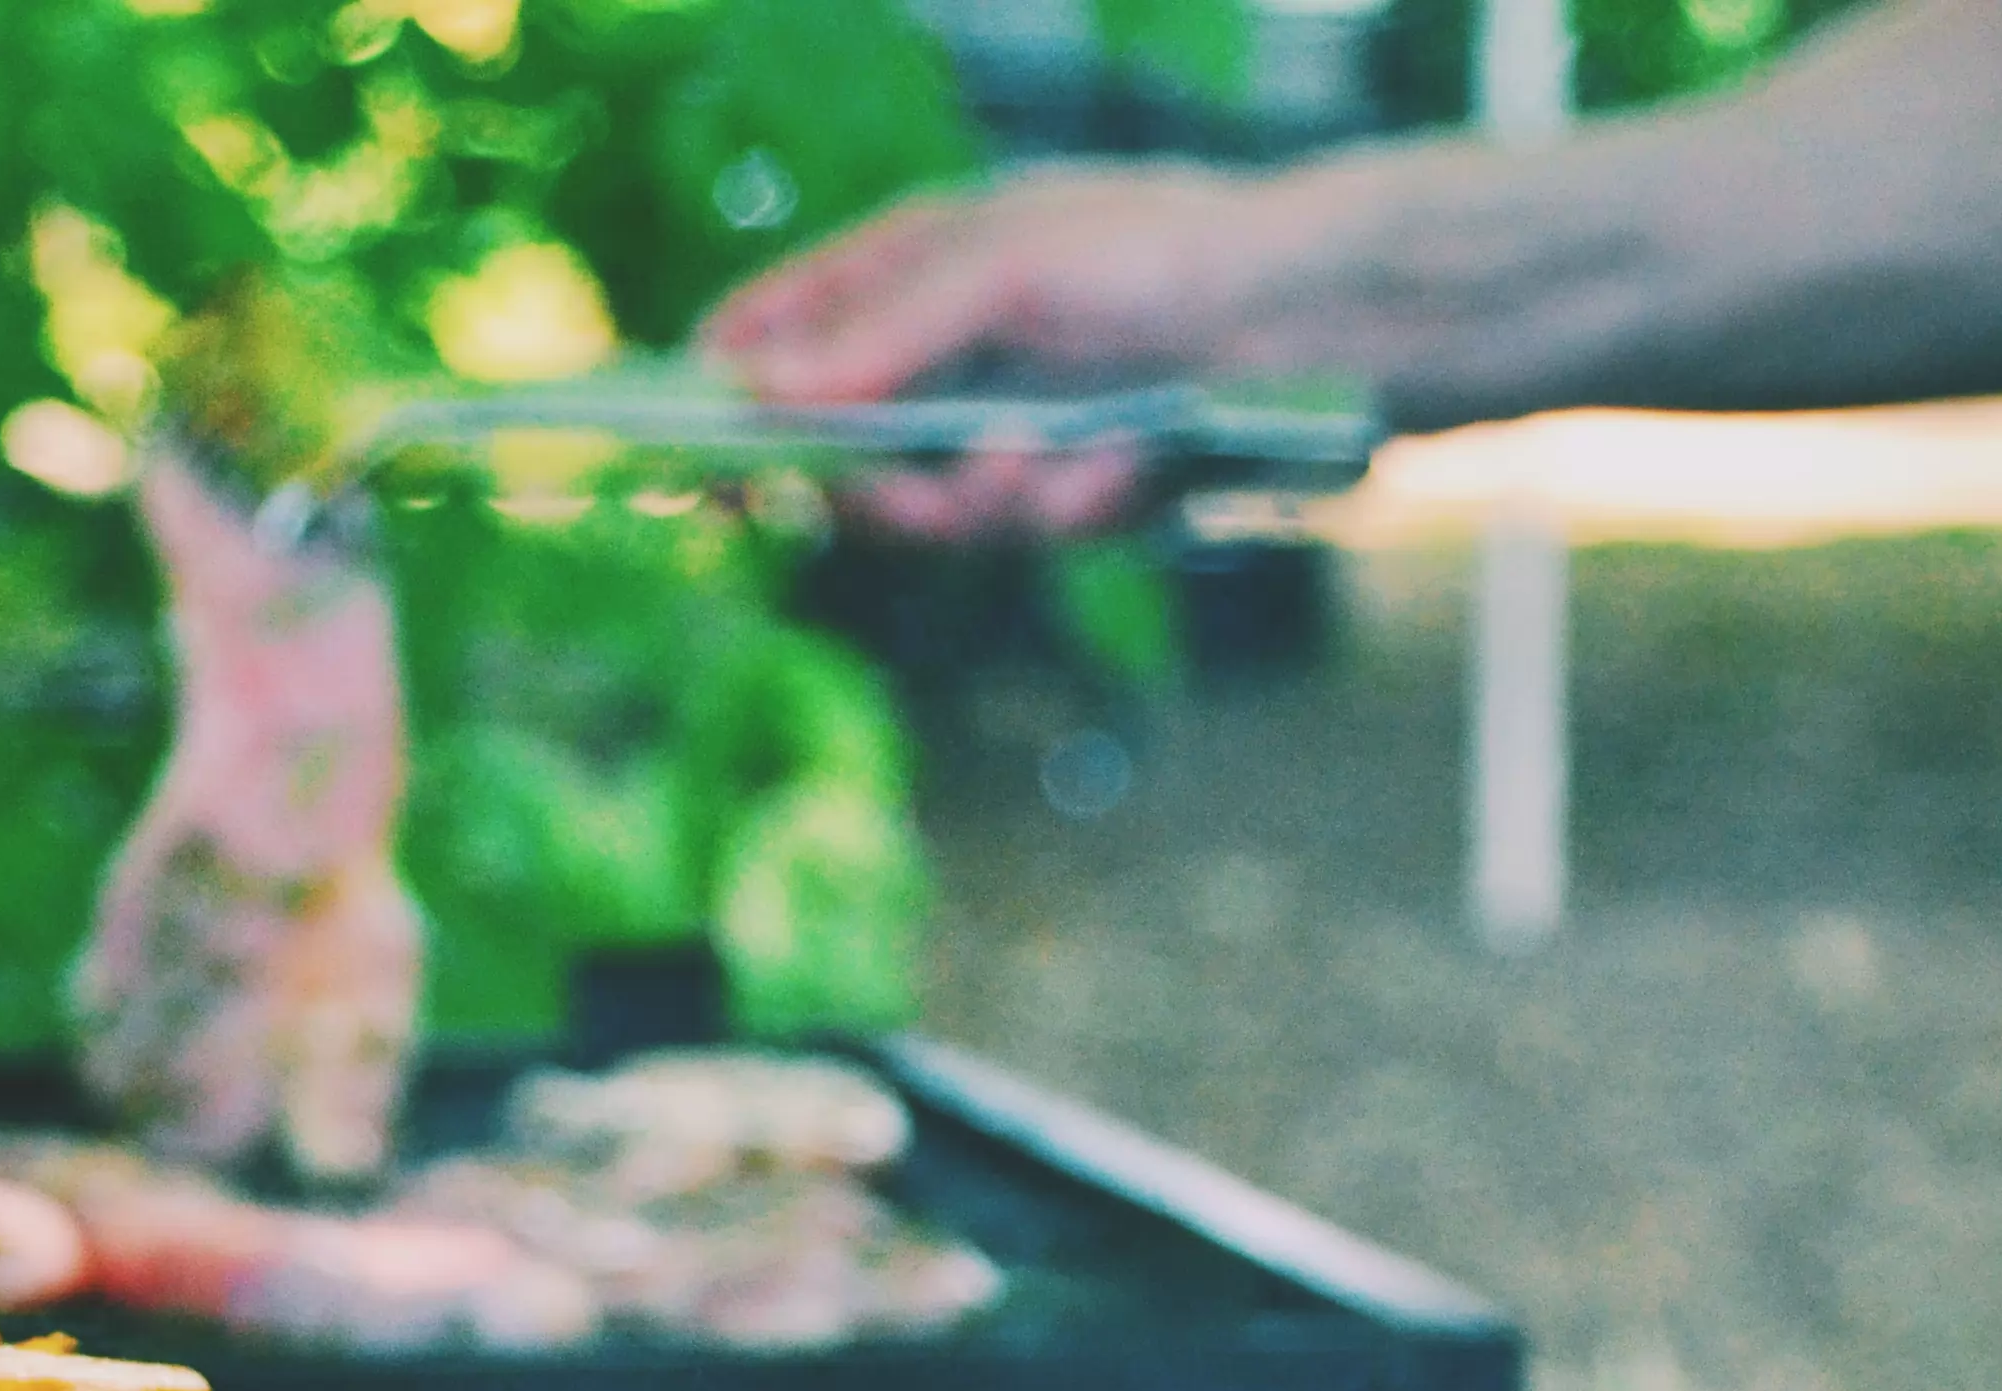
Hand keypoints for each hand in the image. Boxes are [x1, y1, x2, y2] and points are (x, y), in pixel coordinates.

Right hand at [701, 165, 1272, 538]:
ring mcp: (1009, 422)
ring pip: (936, 512)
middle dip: (873, 487)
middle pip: (841, 452)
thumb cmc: (1161, 249)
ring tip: (1058, 457)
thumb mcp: (1003, 265)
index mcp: (910, 264)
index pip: (776, 330)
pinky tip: (1133, 464)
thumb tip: (760, 391)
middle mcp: (948, 349)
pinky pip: (1034, 529)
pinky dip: (1079, 504)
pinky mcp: (1076, 486)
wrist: (1318, 317)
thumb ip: (881, 330)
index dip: (721, 393)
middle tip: (899, 492)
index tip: (682, 460)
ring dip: (990, 500)